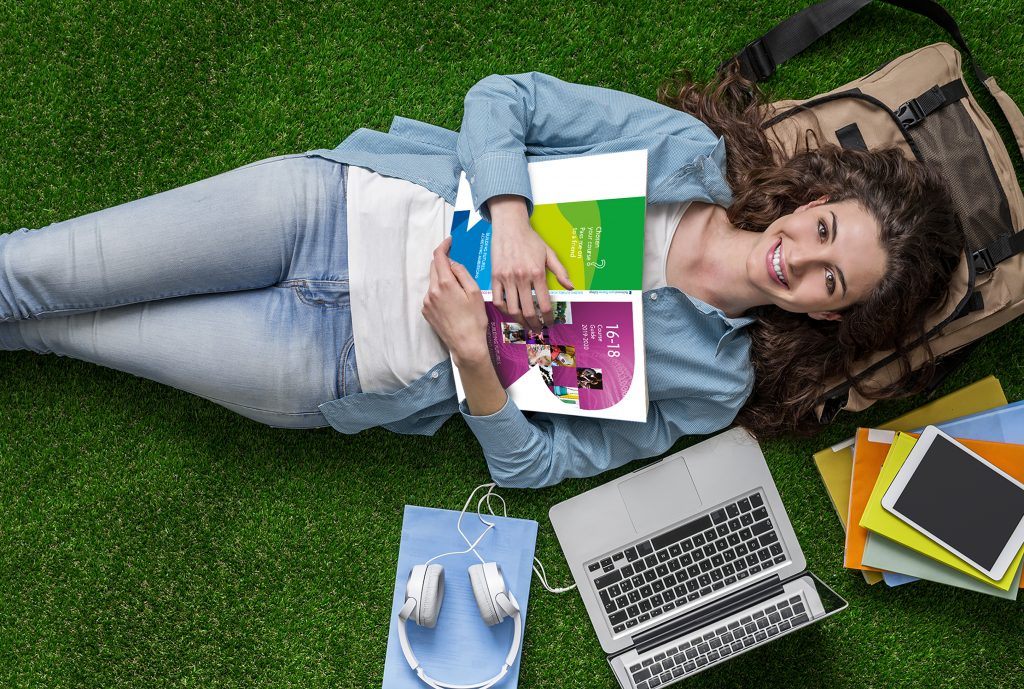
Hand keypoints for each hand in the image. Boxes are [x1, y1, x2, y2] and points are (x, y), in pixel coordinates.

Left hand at [422, 237, 489, 367]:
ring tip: (458, 289)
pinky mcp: (426, 312)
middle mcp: (432, 291)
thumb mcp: (475, 292)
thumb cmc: (474, 320)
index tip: (449, 242)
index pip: (438, 257)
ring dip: (442, 279)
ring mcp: (427, 303)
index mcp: (445, 284)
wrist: (466, 345)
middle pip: (434, 268)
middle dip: (443, 262)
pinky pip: (432, 295)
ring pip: (433, 282)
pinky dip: (440, 292)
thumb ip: (462, 273)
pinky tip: (452, 301)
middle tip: (457, 264)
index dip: (443, 246)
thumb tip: (453, 263)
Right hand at [489, 195, 572, 329]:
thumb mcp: (549, 253)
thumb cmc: (530, 239)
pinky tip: (511, 312)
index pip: (545, 303)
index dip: (548, 317)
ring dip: (520, 321)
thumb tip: (570, 287)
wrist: (509, 226)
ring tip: (525, 324)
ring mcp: (506, 278)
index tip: (550, 323)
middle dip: (535, 324)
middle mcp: (521, 277)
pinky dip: (504, 310)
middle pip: (528, 311)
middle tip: (538, 329)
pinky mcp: (495, 277)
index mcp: (537, 273)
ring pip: (513, 309)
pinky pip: (498, 300)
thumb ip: (560, 271)